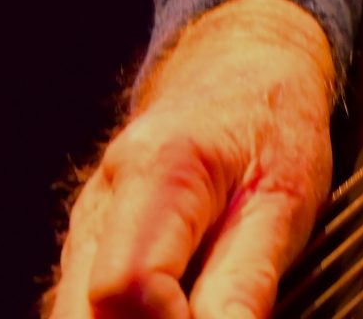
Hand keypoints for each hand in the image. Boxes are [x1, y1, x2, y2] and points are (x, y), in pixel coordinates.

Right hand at [47, 0, 333, 318]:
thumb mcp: (287, 196)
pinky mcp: (86, 252)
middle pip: (82, 314)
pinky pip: (84, 311)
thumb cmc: (273, 123)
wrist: (244, 67)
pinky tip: (171, 312)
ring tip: (191, 310)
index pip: (125, 288)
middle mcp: (101, 202)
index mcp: (155, 172)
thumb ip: (248, 281)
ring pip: (74, 317)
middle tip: (202, 316)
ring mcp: (85, 229)